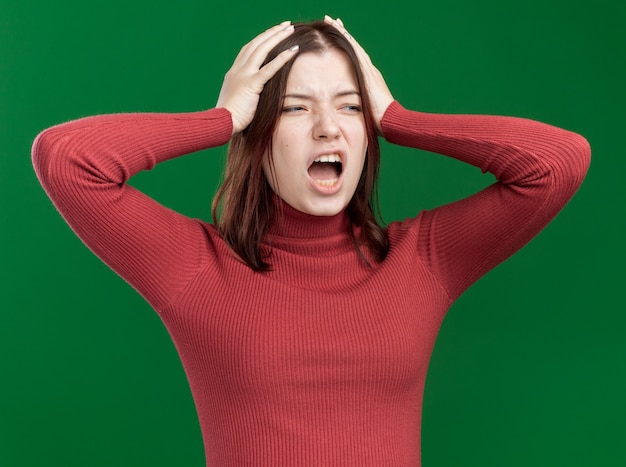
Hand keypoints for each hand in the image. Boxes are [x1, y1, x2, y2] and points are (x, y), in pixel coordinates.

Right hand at [216, 21, 297, 134]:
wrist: (221, 123)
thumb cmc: (229, 118)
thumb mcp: (236, 100)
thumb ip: (246, 93)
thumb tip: (254, 97)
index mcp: (234, 72)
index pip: (248, 49)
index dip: (261, 40)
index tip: (272, 34)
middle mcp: (238, 69)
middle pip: (256, 44)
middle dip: (271, 33)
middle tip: (285, 25)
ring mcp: (244, 75)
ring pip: (262, 50)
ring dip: (277, 37)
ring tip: (290, 29)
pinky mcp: (251, 84)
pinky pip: (269, 68)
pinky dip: (282, 58)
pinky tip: (293, 50)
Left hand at [324, 15, 393, 134]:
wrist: (390, 121)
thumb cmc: (378, 122)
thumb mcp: (365, 112)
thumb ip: (357, 109)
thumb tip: (346, 115)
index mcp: (370, 80)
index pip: (356, 60)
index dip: (347, 48)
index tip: (337, 37)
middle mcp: (370, 71)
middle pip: (355, 49)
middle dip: (344, 35)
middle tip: (334, 22)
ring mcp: (370, 70)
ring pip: (354, 46)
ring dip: (343, 33)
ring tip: (332, 21)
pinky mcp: (367, 71)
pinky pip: (355, 50)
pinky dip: (347, 39)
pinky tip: (338, 29)